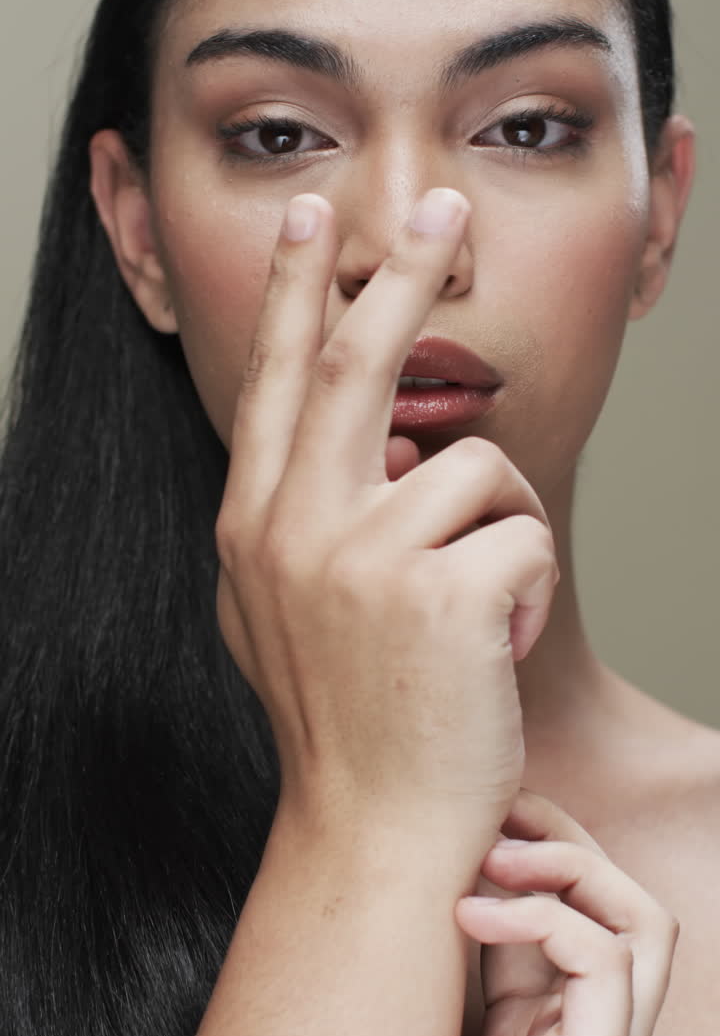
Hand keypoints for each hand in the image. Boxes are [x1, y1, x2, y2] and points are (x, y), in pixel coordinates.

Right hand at [215, 188, 557, 847]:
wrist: (373, 829)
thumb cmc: (345, 716)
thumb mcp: (284, 610)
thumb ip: (305, 521)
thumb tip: (368, 447)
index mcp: (255, 525)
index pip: (278, 381)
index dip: (298, 291)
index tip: (310, 217)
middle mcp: (295, 527)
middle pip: (362, 364)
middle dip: (402, 272)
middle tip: (442, 206)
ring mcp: (363, 558)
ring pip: (478, 466)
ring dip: (504, 527)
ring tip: (483, 603)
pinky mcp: (442, 592)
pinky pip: (527, 530)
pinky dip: (529, 582)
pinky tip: (497, 640)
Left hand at [453, 790, 678, 1035]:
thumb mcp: (470, 1017)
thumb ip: (476, 958)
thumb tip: (437, 877)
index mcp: (569, 1007)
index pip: (581, 901)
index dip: (540, 846)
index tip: (479, 814)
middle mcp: (606, 1017)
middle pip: (622, 895)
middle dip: (562, 834)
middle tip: (494, 808)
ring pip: (641, 916)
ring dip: (569, 864)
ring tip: (490, 854)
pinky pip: (603, 958)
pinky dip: (539, 917)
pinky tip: (471, 916)